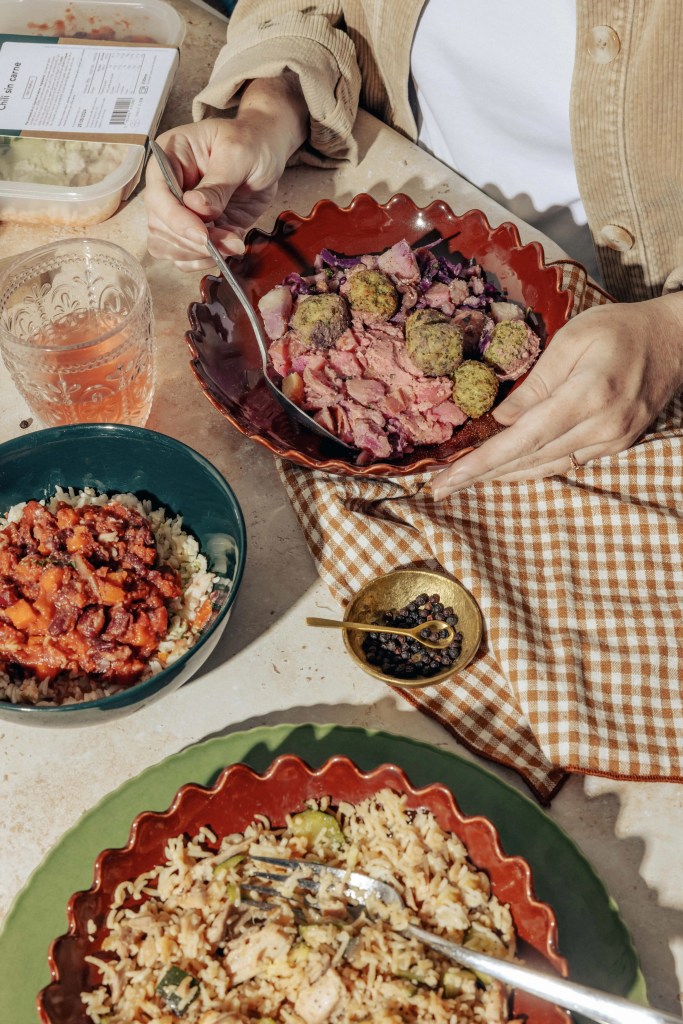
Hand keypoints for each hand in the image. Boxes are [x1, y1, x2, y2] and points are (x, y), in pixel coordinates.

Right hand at [144, 75, 307, 270]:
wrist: (266, 152)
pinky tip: (228, 249)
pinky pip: (186, 257)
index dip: (176, 219)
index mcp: (170, 158)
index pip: (158, 195)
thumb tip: (196, 207)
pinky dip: (205, 260)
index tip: (202, 235)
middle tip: (228, 242)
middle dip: (193, 241)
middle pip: (160, 226)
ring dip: (199, 254)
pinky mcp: (196, 230)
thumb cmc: (251, 142)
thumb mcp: (239, 153)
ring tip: (233, 244)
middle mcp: (168, 187)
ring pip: (168, 246)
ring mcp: (180, 212)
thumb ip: (219, 182)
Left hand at [431, 293, 682, 498]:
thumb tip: (500, 420)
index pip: (523, 438)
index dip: (482, 462)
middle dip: (481, 476)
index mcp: (587, 395)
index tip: (447, 478)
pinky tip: (505, 471)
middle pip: (529, 460)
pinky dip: (531, 468)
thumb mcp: (571, 339)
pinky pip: (565, 463)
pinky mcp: (616, 445)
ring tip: (463, 483)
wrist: (675, 340)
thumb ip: (534, 383)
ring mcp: (611, 441)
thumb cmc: (619, 329)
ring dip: (502, 477)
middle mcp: (600, 427)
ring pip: (546, 467)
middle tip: (439, 488)